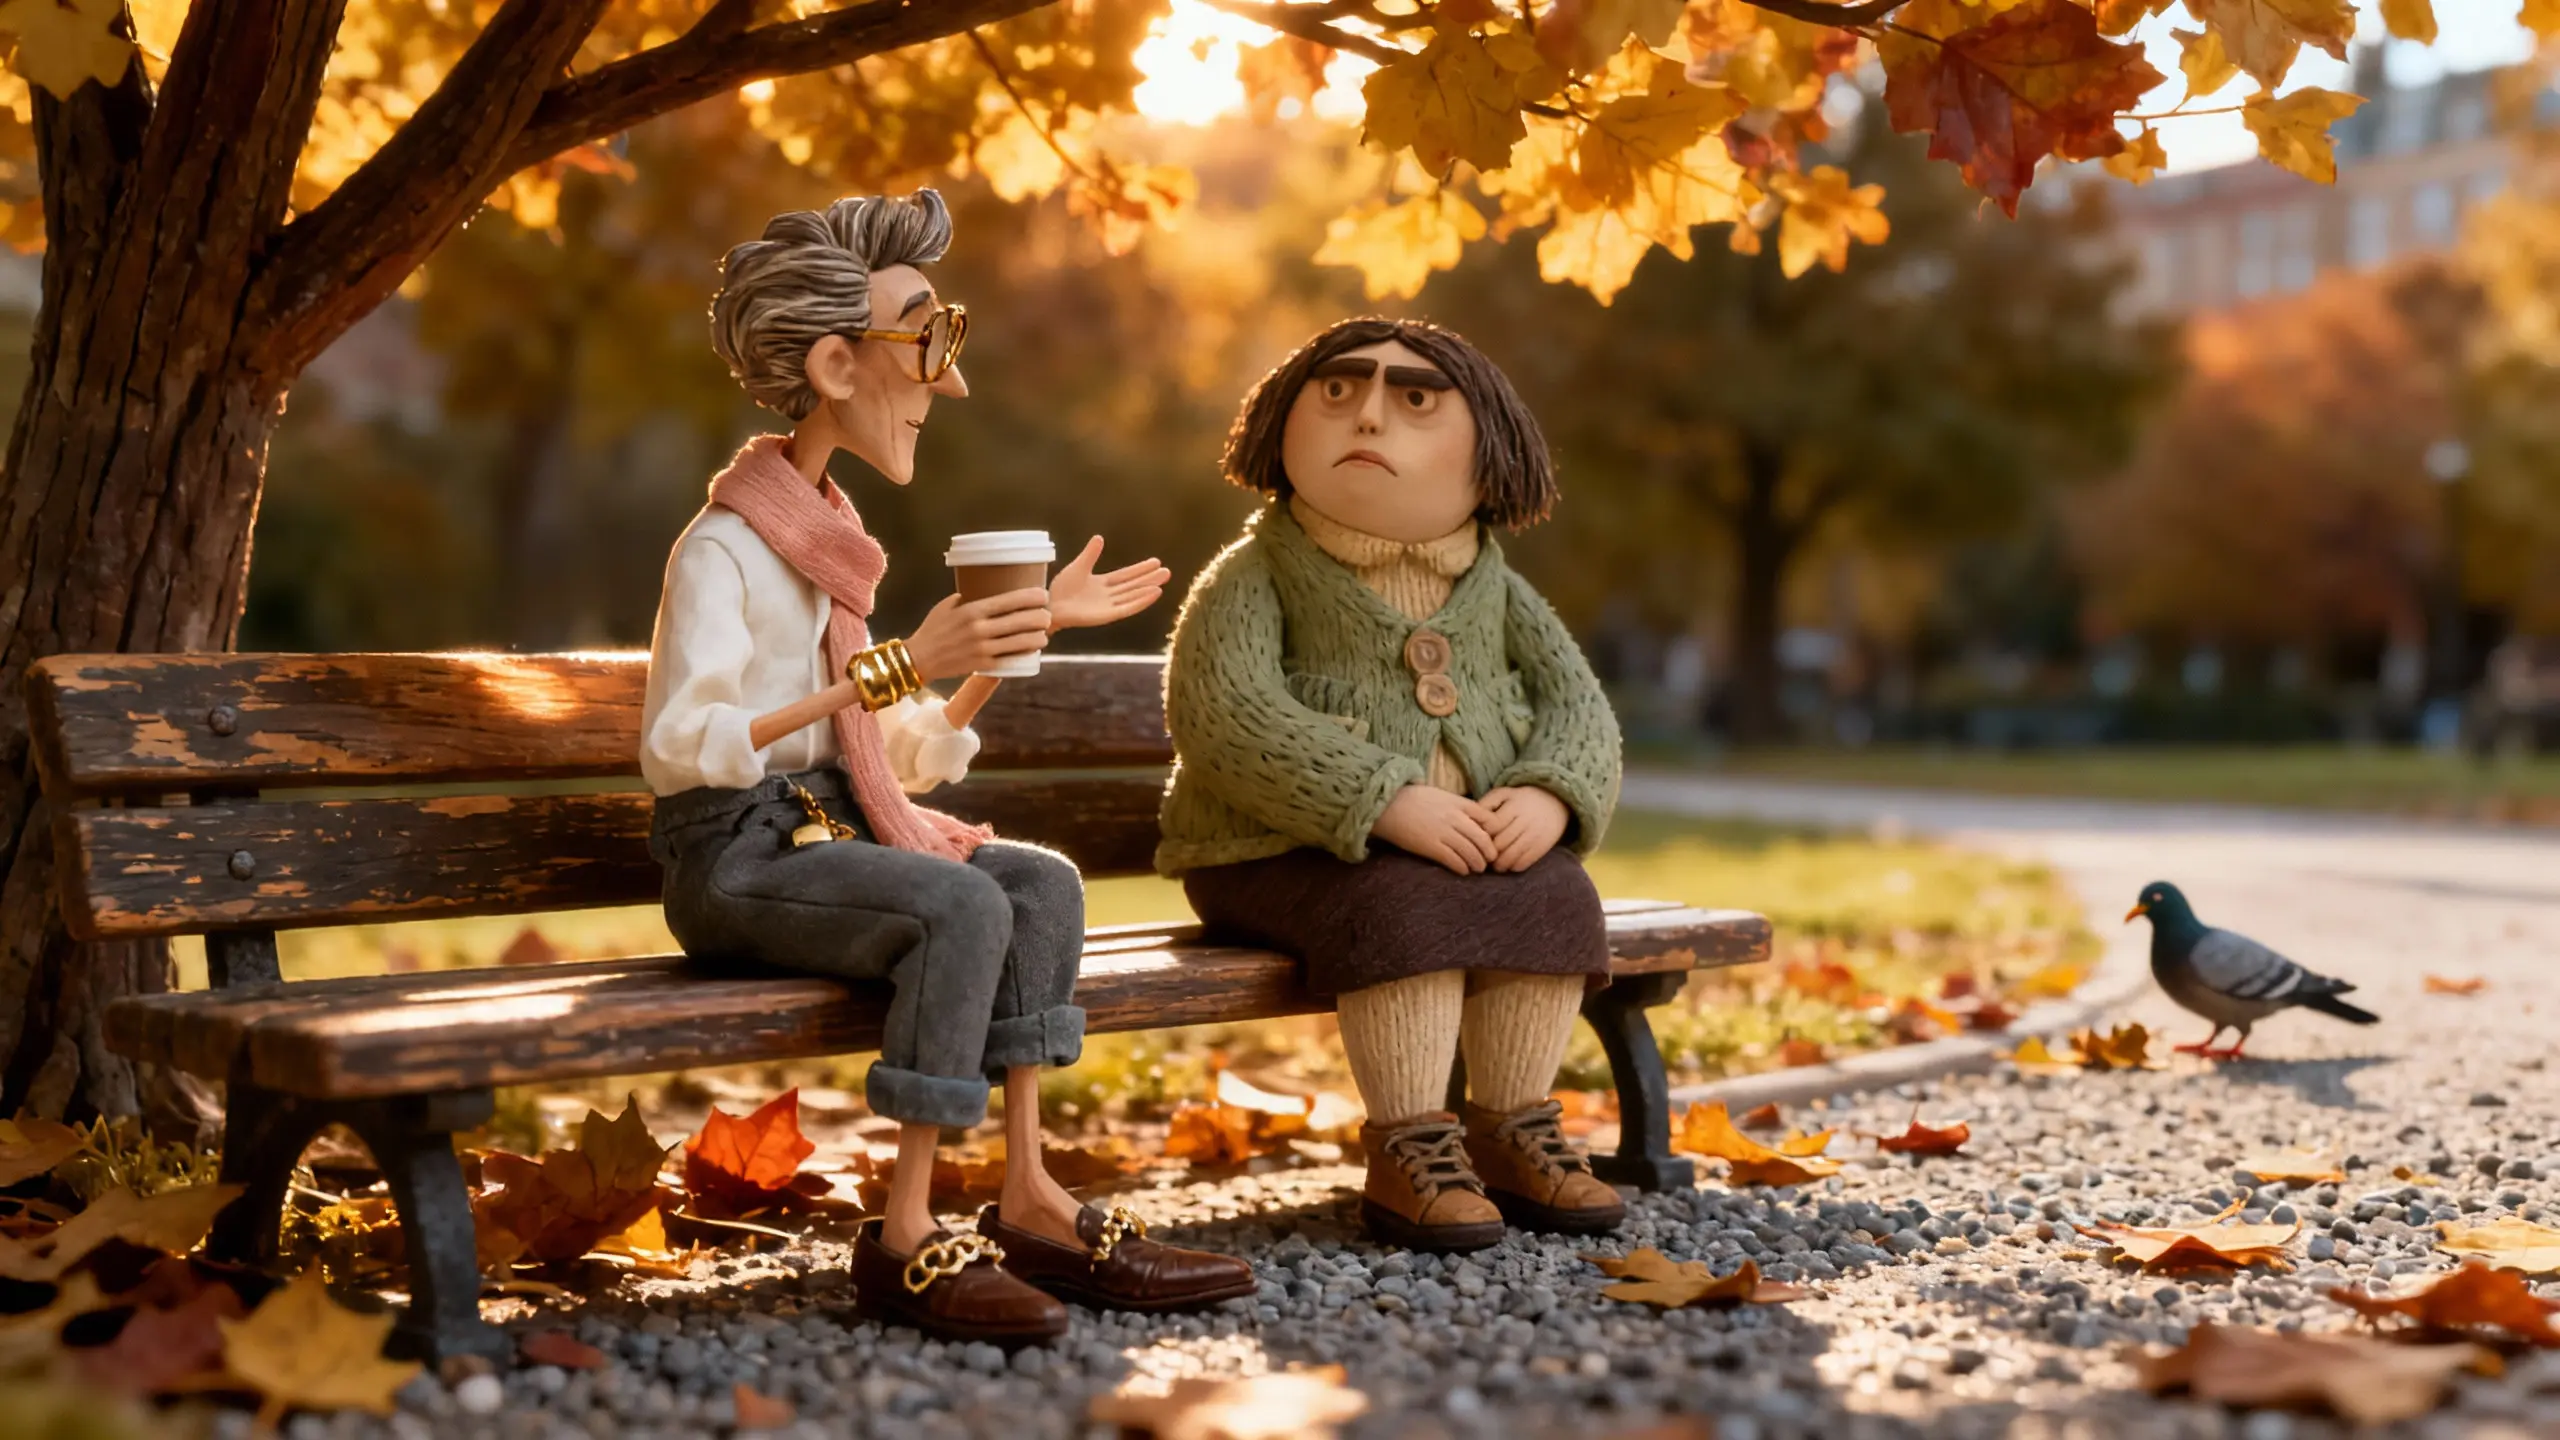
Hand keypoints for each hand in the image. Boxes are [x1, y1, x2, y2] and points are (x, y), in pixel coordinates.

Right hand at [902, 588, 1050, 680]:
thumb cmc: (933, 628)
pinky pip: (1012, 658)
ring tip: (1043, 633)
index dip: (1032, 597)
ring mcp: (983, 649)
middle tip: (1047, 615)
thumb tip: (987, 591)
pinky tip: (1031, 648)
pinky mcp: (984, 665)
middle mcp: (980, 629)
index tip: (1043, 595)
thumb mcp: (948, 606)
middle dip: (1041, 617)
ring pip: (1022, 642)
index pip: (1010, 600)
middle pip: (1022, 621)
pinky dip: (1025, 653)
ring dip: (1038, 637)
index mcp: (972, 610)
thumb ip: (969, 598)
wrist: (919, 658)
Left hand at [1047, 536, 1168, 631]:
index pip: (1126, 575)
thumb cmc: (1061, 589)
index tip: (1155, 562)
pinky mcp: (1107, 615)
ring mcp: (1109, 606)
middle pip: (1133, 586)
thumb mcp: (1078, 566)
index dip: (1140, 569)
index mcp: (1103, 584)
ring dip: (1148, 589)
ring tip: (1163, 581)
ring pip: (1133, 596)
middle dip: (1149, 578)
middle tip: (1167, 571)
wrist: (1050, 605)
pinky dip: (1141, 601)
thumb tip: (1099, 537)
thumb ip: (1090, 554)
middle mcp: (1109, 595)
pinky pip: (1128, 608)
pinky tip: (1153, 594)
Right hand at [1370, 785, 1498, 875]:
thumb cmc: (1412, 798)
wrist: (1387, 804)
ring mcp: (1444, 832)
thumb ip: (1458, 805)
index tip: (1493, 840)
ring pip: (1471, 852)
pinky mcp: (1431, 846)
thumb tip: (1472, 817)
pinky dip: (1462, 868)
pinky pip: (1454, 861)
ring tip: (1478, 868)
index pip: (1489, 818)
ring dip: (1478, 864)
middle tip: (1490, 860)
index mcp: (1459, 803)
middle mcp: (1455, 817)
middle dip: (1489, 853)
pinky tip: (1463, 870)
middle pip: (1483, 839)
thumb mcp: (1441, 794)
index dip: (1494, 832)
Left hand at [1480, 786, 1569, 871]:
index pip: (1492, 827)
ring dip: (1499, 864)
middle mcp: (1525, 820)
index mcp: (1513, 806)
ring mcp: (1535, 833)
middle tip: (1481, 857)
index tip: (1476, 841)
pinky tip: (1509, 865)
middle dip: (1488, 853)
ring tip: (1494, 865)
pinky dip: (1514, 866)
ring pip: (1511, 855)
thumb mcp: (1504, 794)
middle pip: (1500, 843)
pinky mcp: (1543, 845)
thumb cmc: (1521, 800)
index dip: (1481, 837)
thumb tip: (1470, 821)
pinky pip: (1525, 862)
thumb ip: (1486, 804)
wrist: (1555, 801)